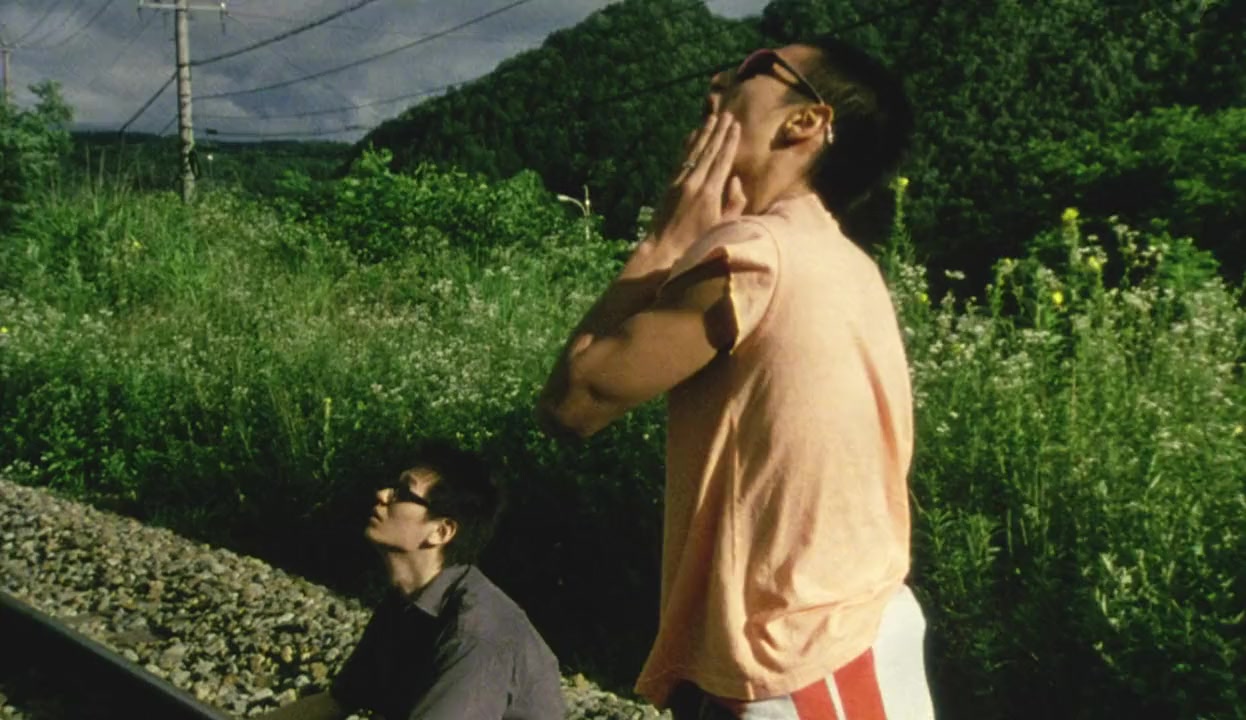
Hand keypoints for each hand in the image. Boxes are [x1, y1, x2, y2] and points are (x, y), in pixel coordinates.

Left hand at [651, 112, 747, 252]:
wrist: (662, 252)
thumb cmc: (697, 245)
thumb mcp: (722, 228)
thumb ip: (733, 204)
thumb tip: (735, 180)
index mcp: (710, 193)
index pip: (722, 160)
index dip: (730, 141)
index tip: (736, 125)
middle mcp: (694, 182)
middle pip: (709, 151)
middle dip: (719, 131)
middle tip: (727, 115)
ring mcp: (679, 182)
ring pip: (694, 152)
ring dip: (703, 133)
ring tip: (712, 118)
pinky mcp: (669, 185)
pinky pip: (681, 159)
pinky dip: (688, 145)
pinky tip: (691, 135)